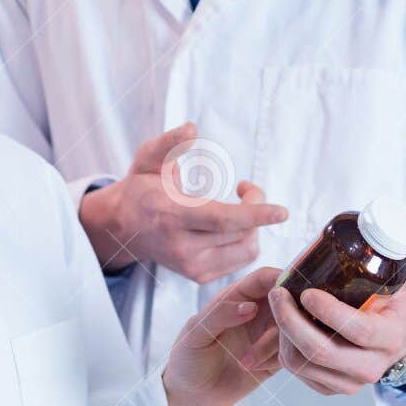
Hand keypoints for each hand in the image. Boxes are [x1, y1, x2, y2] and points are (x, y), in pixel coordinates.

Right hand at [79, 122, 287, 282]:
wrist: (124, 227)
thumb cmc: (141, 188)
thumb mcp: (147, 159)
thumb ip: (169, 143)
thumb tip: (191, 128)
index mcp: (171, 215)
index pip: (222, 219)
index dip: (255, 213)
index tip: (282, 211)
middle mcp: (181, 247)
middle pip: (240, 232)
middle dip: (256, 207)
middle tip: (247, 188)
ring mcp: (190, 267)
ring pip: (246, 250)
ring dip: (253, 226)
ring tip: (240, 207)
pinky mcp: (199, 276)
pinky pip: (240, 260)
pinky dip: (245, 240)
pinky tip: (231, 226)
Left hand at [162, 265, 283, 405]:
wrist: (193, 397)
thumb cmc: (188, 359)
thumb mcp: (196, 333)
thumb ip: (221, 314)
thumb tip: (252, 306)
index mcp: (236, 297)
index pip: (264, 278)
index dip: (281, 278)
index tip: (290, 290)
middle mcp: (257, 312)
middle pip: (287, 299)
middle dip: (289, 311)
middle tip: (278, 329)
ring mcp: (268, 335)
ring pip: (292, 327)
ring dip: (274, 344)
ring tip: (246, 362)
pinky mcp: (276, 359)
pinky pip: (292, 352)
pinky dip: (278, 359)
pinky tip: (254, 369)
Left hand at [269, 227, 405, 395]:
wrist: (399, 343)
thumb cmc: (398, 305)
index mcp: (389, 338)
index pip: (356, 329)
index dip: (329, 312)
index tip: (307, 291)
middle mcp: (369, 367)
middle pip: (321, 351)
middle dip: (291, 322)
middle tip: (278, 293)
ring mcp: (349, 382)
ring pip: (304, 364)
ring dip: (283, 334)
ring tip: (279, 305)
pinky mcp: (332, 388)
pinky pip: (299, 372)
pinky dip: (285, 348)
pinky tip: (283, 325)